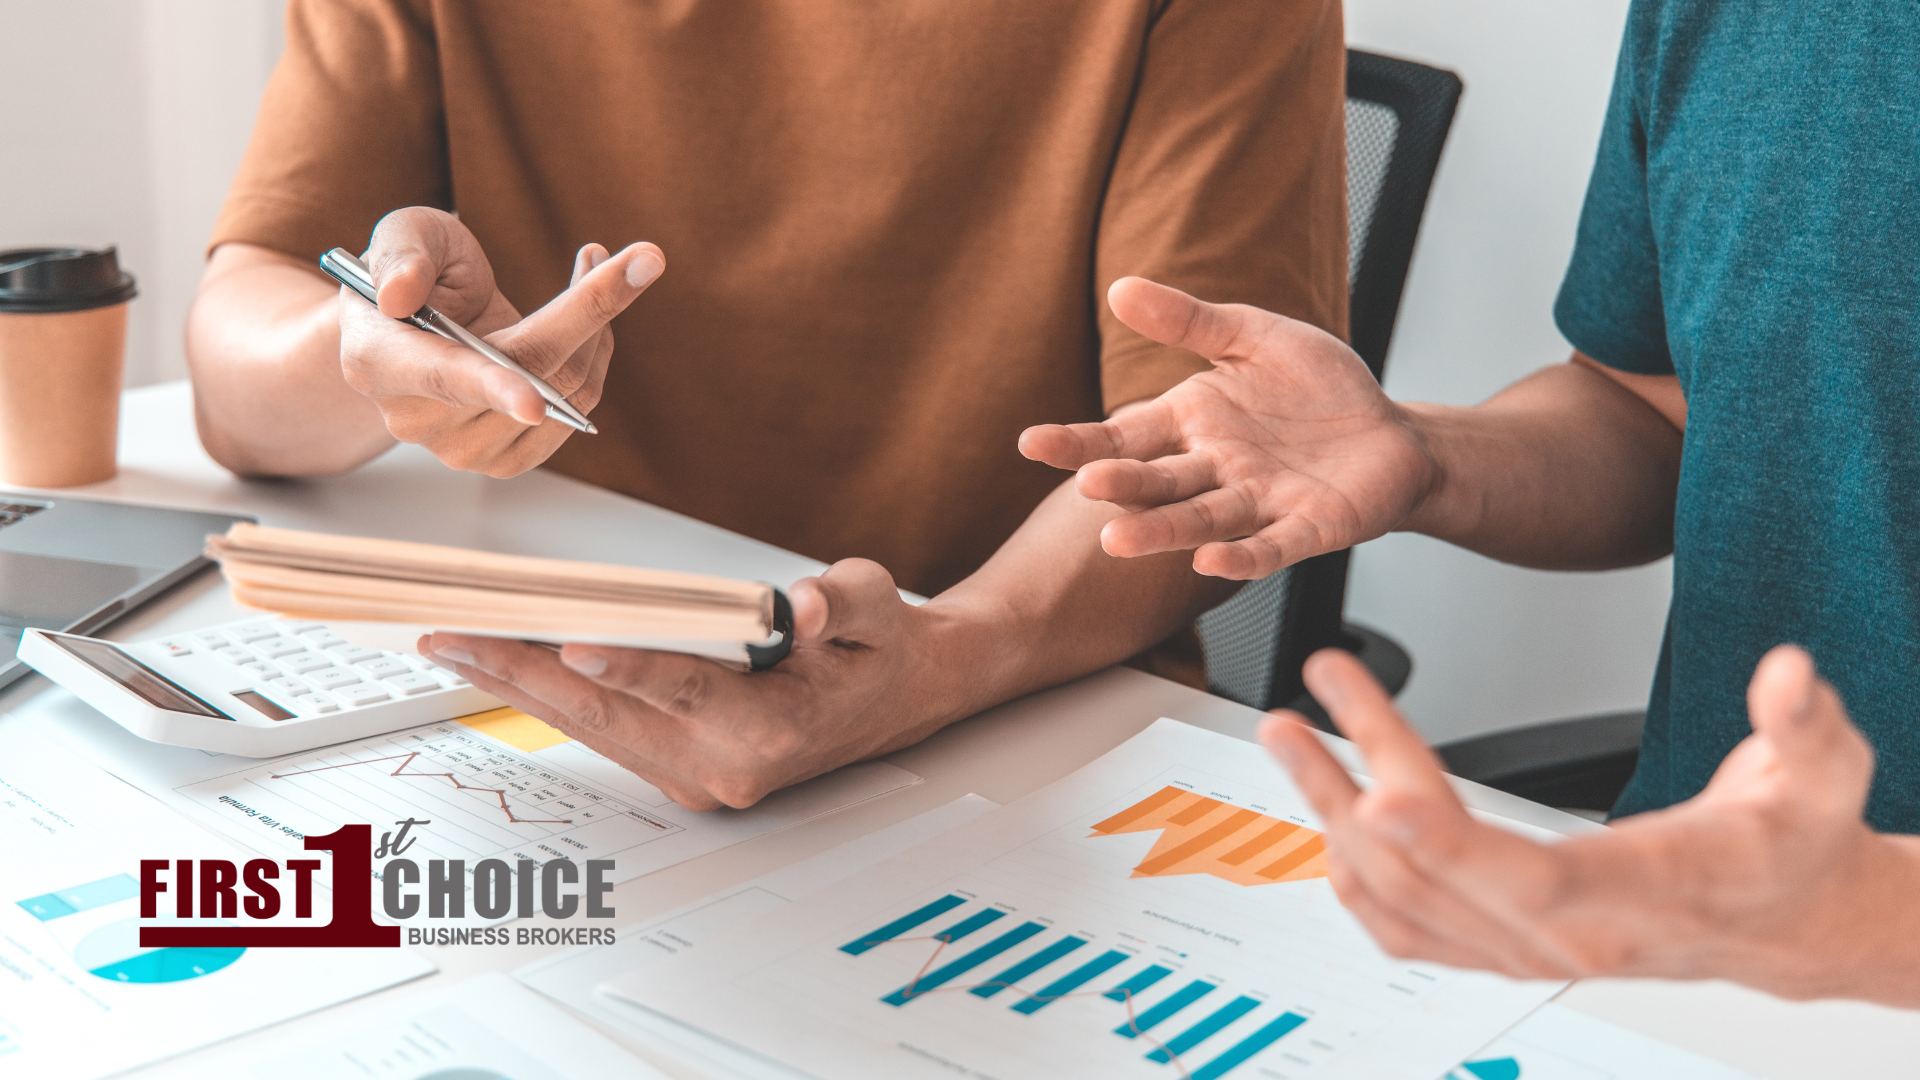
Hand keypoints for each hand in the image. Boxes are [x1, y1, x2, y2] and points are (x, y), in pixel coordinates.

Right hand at [339, 206, 664, 476]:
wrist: (418, 328)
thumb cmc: (413, 274)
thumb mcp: (404, 235)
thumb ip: (401, 254)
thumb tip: (401, 293)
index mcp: (380, 363)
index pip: (446, 378)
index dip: (493, 387)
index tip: (532, 401)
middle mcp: (417, 420)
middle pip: (531, 375)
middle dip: (591, 310)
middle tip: (641, 257)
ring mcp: (463, 450)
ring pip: (566, 392)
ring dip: (597, 325)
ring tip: (592, 268)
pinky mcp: (508, 461)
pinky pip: (576, 410)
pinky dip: (595, 356)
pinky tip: (586, 324)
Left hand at [417, 559, 967, 810]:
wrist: (899, 698)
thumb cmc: (879, 646)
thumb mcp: (875, 603)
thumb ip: (840, 602)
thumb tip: (806, 607)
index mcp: (775, 729)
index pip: (688, 689)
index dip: (630, 666)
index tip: (573, 645)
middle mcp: (726, 766)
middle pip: (609, 714)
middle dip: (523, 671)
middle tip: (452, 634)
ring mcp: (698, 777)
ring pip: (592, 726)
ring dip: (519, 684)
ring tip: (453, 643)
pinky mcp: (679, 770)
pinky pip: (603, 730)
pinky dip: (550, 695)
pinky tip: (506, 663)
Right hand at [1019, 277, 1433, 578]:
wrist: (1392, 433)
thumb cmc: (1320, 386)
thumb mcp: (1253, 336)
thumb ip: (1189, 321)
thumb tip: (1119, 288)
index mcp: (1193, 421)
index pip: (1124, 436)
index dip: (1079, 442)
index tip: (1031, 443)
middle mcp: (1215, 468)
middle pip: (1158, 482)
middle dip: (1123, 486)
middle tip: (1086, 486)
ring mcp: (1258, 502)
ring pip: (1201, 520)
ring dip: (1161, 531)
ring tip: (1118, 541)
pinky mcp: (1306, 528)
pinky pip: (1269, 547)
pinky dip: (1240, 556)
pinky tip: (1210, 560)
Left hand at [1264, 645, 1919, 1004]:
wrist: (1790, 918)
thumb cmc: (1793, 846)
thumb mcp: (1827, 773)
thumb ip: (1804, 724)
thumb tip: (1789, 673)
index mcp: (1641, 896)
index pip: (1528, 876)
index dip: (1449, 842)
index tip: (1380, 793)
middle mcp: (1570, 935)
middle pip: (1435, 875)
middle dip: (1353, 789)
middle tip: (1301, 716)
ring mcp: (1528, 948)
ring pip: (1402, 902)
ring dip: (1330, 819)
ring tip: (1292, 739)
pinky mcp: (1507, 946)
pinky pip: (1409, 929)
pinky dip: (1355, 878)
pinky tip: (1328, 816)